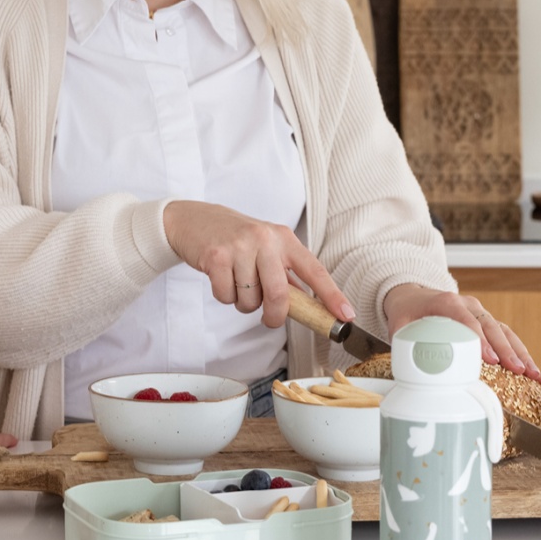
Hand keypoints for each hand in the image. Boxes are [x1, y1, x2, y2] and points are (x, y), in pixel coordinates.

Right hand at [162, 201, 354, 328]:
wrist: (194, 220)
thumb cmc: (235, 238)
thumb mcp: (266, 246)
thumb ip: (285, 272)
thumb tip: (306, 306)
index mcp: (284, 238)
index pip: (315, 270)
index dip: (332, 295)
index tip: (346, 315)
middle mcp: (265, 240)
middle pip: (280, 294)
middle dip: (275, 315)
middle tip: (270, 319)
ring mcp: (240, 247)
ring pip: (250, 300)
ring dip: (244, 303)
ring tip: (237, 283)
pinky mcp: (216, 257)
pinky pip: (226, 297)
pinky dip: (224, 297)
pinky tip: (222, 278)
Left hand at [383, 284, 540, 385]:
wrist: (413, 296)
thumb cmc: (407, 311)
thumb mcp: (399, 323)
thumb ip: (403, 341)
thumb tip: (410, 366)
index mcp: (448, 303)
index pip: (468, 321)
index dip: (480, 341)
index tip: (491, 360)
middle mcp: (469, 306)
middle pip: (492, 327)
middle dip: (508, 351)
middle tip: (520, 371)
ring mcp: (480, 314)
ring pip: (505, 332)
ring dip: (522, 355)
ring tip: (537, 376)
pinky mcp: (487, 324)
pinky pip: (507, 338)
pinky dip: (521, 355)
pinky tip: (535, 373)